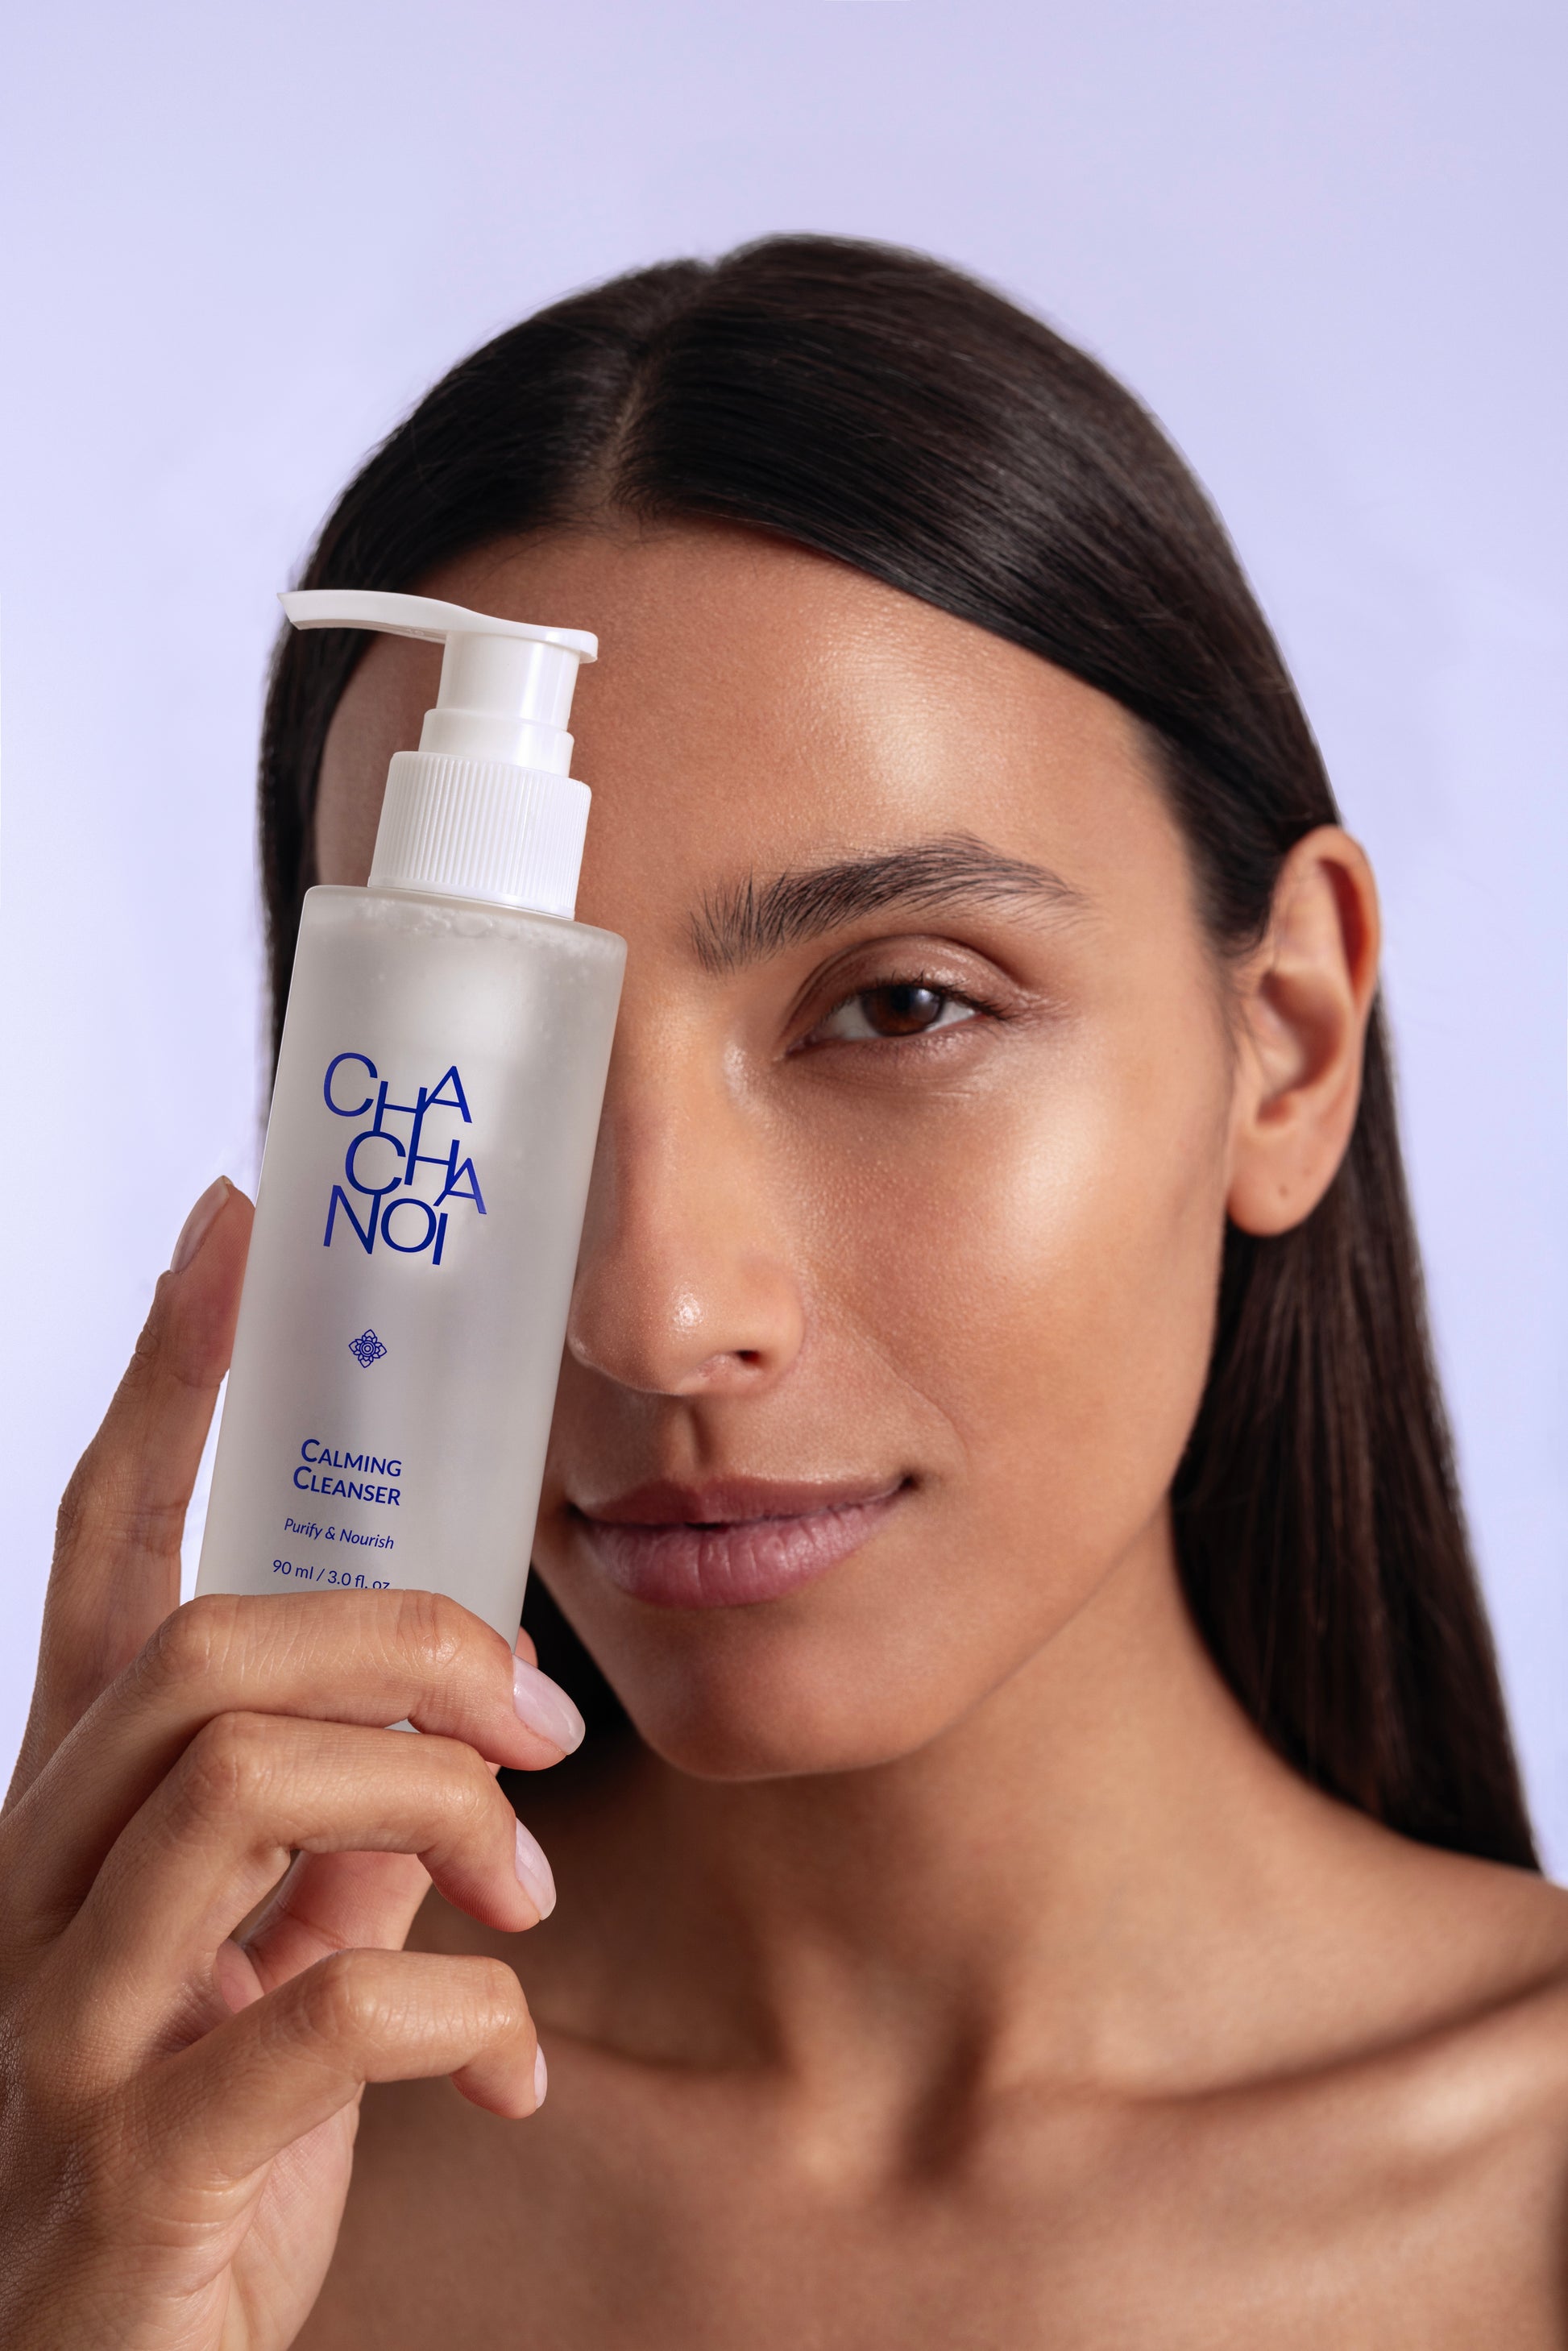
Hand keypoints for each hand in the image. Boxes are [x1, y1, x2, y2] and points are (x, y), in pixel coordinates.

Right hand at [0, 1177, 582, 2349]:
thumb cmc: (192, 2176)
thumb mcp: (273, 1983)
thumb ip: (334, 1862)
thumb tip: (439, 1770)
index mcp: (79, 1821)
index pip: (102, 1549)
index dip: (163, 1382)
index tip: (228, 1231)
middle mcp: (37, 1890)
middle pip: (206, 1647)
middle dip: (405, 1643)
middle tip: (535, 1714)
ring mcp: (59, 2027)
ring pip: (239, 1783)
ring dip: (438, 1810)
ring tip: (528, 1894)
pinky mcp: (121, 2167)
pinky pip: (312, 2013)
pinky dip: (455, 2014)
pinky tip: (501, 2066)